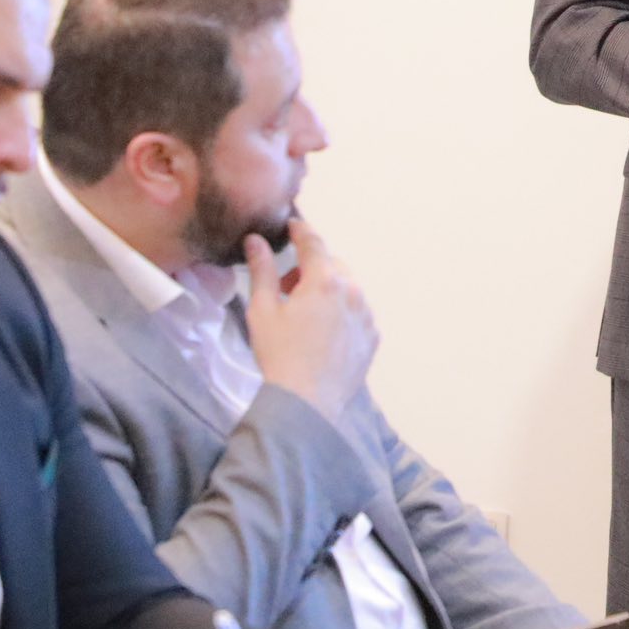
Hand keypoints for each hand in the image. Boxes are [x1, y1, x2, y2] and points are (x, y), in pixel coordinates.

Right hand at [244, 218, 378, 423]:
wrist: (306, 403)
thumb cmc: (279, 355)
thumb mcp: (262, 310)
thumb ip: (262, 270)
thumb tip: (256, 241)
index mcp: (325, 280)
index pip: (313, 243)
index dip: (301, 231)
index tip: (293, 226)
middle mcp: (353, 292)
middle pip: (332, 266)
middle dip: (310, 269)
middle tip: (286, 288)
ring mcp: (367, 315)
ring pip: (347, 289)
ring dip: (328, 291)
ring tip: (304, 315)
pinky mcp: (372, 337)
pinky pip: (358, 313)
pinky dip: (342, 312)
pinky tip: (322, 333)